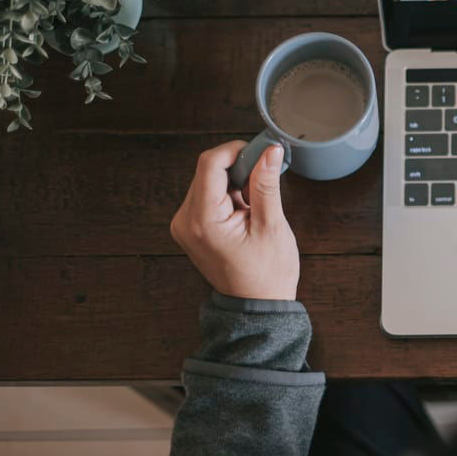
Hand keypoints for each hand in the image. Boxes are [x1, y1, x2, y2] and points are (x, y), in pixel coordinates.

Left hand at [170, 141, 299, 299]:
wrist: (256, 305)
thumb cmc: (266, 273)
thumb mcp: (271, 225)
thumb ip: (266, 184)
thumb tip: (270, 151)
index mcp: (202, 221)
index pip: (209, 164)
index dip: (236, 150)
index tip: (260, 151)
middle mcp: (185, 221)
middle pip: (207, 170)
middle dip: (238, 168)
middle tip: (264, 179)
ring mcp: (185, 225)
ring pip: (208, 180)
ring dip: (234, 182)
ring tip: (255, 204)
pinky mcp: (190, 227)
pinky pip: (207, 195)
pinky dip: (228, 193)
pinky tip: (245, 210)